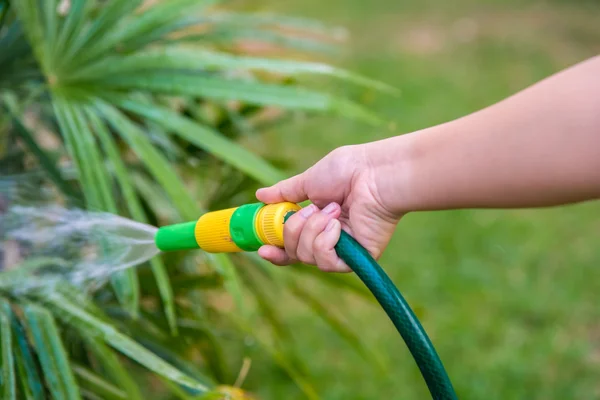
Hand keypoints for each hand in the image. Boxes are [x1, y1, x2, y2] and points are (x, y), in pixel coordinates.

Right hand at [256, 144, 402, 271]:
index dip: (276, 250)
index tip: (262, 248)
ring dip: (312, 230)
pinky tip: (337, 224)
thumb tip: (259, 195)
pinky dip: (325, 240)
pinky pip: (325, 261)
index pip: (292, 245)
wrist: (374, 174)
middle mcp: (330, 238)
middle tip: (309, 210)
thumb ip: (285, 192)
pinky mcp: (356, 259)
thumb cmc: (347, 171)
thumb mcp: (309, 180)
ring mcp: (343, 250)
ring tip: (332, 211)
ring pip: (306, 257)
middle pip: (294, 252)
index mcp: (318, 221)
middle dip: (293, 231)